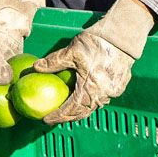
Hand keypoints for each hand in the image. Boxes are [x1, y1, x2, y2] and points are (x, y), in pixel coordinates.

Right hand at [0, 0, 35, 131]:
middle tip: (15, 125)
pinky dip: (27, 87)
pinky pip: (20, 79)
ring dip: (15, 103)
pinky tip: (40, 95)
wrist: (5, 6)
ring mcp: (3, 68)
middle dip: (0, 115)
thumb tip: (3, 84)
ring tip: (29, 115)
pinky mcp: (16, 62)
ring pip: (7, 91)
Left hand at [32, 0, 155, 124]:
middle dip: (68, 117)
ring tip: (69, 110)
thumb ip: (53, 62)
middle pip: (82, 113)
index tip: (46, 119)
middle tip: (55, 118)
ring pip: (94, 107)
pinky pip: (103, 99)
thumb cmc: (96, 43)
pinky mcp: (119, 86)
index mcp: (89, 89)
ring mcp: (113, 92)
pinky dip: (92, 101)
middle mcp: (102, 95)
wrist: (121, 36)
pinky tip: (85, 96)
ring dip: (81, 110)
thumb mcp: (71, 51)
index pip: (70, 110)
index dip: (57, 116)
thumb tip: (35, 67)